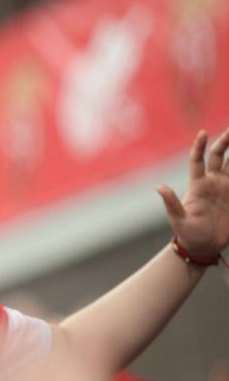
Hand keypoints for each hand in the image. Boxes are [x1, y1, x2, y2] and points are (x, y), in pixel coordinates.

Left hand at [157, 128, 228, 256]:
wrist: (203, 247)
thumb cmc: (188, 234)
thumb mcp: (178, 219)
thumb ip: (171, 203)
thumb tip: (159, 187)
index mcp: (198, 185)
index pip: (197, 160)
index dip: (198, 146)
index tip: (202, 132)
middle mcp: (213, 183)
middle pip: (219, 156)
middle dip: (226, 141)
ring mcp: (226, 189)